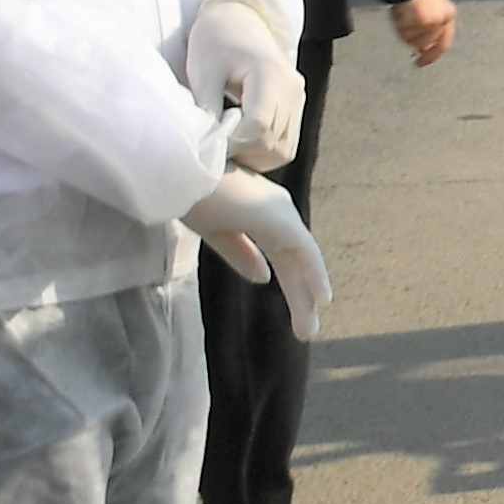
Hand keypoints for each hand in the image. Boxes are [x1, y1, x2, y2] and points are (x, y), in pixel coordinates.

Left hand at [184, 0, 303, 169]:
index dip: (233, 143)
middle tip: (216, 144)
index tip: (210, 141)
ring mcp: (298, 100)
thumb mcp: (203, 72)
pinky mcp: (296, 107)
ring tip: (229, 142)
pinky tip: (242, 140)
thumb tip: (210, 146)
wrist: (238, 19)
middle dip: (241, 152)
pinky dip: (263, 151)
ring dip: (254, 156)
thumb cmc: (215, 41)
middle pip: (272, 143)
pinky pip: (285, 145)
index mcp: (270, 74)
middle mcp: (292, 89)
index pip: (258, 127)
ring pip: (282, 151)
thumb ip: (208, 110)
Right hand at [189, 167, 329, 336]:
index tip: (299, 311)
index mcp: (262, 215)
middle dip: (301, 296)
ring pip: (301, 261)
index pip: (282, 256)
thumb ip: (241, 254)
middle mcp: (278, 213)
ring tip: (308, 330)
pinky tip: (321, 300)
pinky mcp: (281, 218)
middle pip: (295, 262)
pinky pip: (304, 252)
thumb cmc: (193, 195)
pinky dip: (314, 275)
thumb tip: (265, 279)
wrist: (183, 173)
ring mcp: (281, 214)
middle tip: (306, 330)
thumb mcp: (216, 232)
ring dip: (306, 296)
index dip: (292, 284)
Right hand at [390, 0, 457, 67]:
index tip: (421, 63)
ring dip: (404, 31)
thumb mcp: (429, 10)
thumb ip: (429, 30)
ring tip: (402, 14)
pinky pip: (404, 32)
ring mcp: (432, 21)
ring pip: (413, 40)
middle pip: (426, 44)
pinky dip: (398, 24)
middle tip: (405, 31)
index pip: (444, 44)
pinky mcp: (420, 20)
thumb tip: (422, 51)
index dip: (432, 56)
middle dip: (414, 40)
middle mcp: (443, 19)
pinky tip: (399, 11)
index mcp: (448, 15)